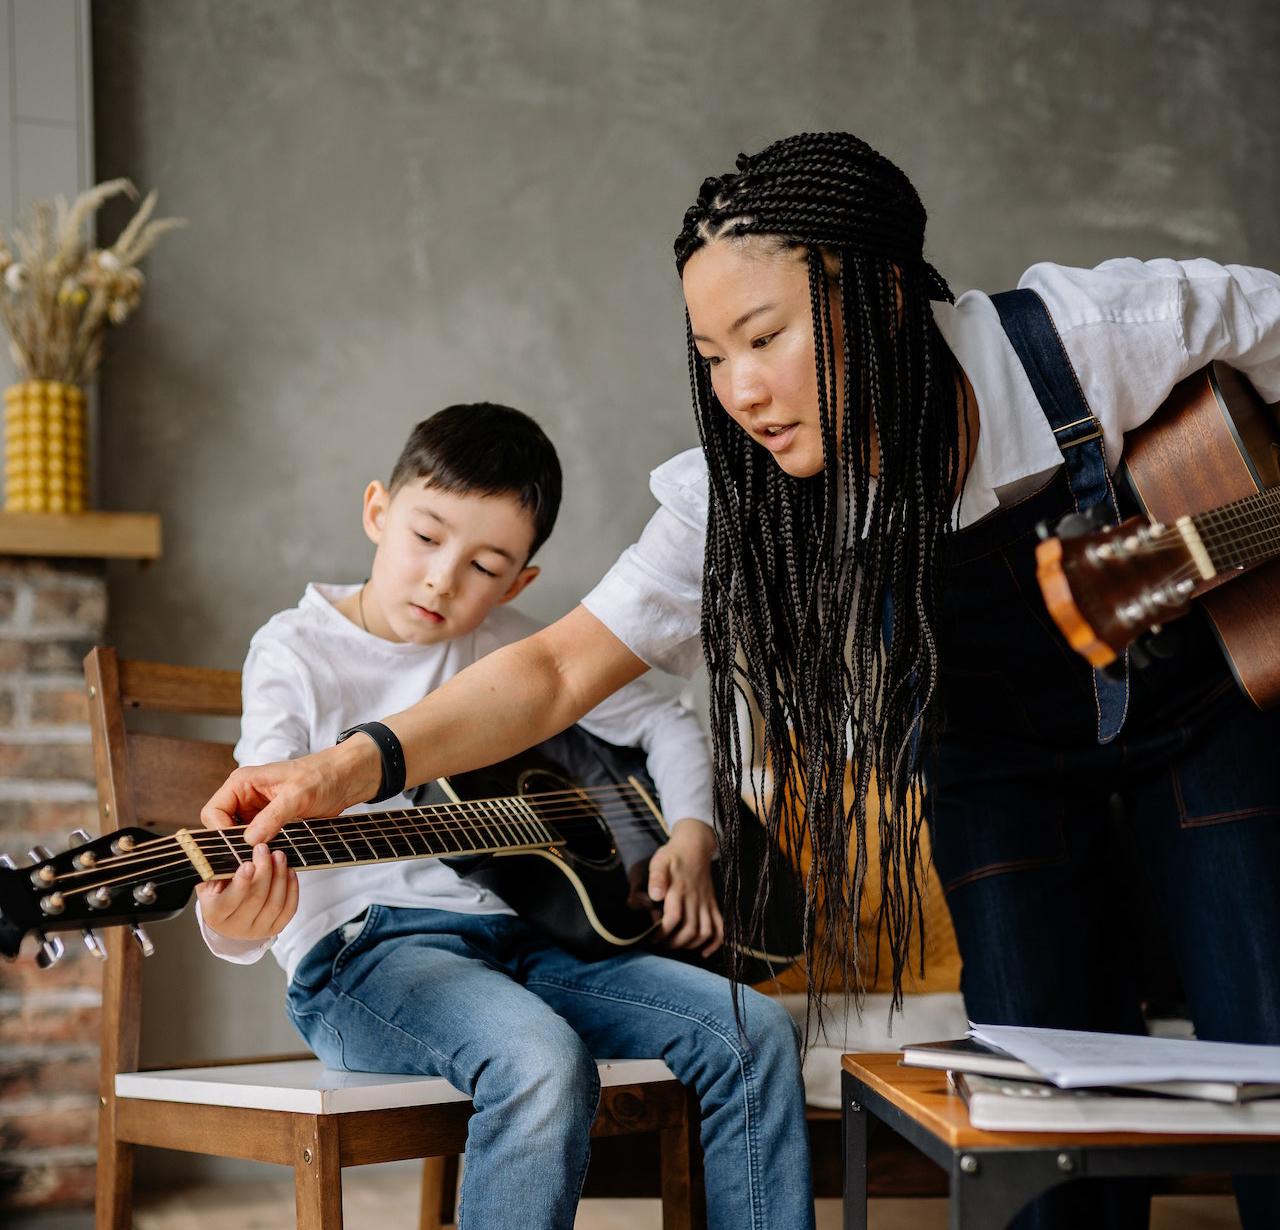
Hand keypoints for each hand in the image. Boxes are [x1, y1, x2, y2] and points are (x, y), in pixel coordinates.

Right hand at [195, 842, 298, 941]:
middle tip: (264, 849)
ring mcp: (257, 930)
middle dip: (264, 871)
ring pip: (274, 904)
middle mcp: (235, 927)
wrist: (228, 917)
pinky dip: (292, 888)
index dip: (241, 883)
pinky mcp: (274, 929)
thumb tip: (230, 846)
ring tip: (279, 856)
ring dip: (280, 877)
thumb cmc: (219, 892)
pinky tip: (289, 871)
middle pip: (256, 899)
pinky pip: (289, 909)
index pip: (229, 901)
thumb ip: (216, 869)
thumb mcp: (209, 880)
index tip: (249, 864)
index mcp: (215, 914)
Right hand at [200, 738, 380, 844]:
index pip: (213, 813)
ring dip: (249, 851)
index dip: (221, 833)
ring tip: (265, 860)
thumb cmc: (323, 776)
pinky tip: (274, 857)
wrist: (347, 779)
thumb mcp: (298, 795)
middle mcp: (245, 797)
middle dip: (234, 845)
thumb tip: (250, 839)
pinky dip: (262, 851)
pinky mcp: (270, 824)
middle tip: (253, 860)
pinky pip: (256, 842)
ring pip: (239, 839)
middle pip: (222, 829)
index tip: (239, 849)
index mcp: (242, 783)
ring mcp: (256, 812)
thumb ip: (273, 816)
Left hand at [647, 818, 723, 955]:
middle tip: (660, 946)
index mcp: (679, 889)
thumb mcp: (660, 861)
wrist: (695, 845)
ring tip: (677, 947)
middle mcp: (695, 898)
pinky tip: (704, 952)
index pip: (673, 918)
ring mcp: (706, 902)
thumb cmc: (673, 855)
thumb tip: (655, 896)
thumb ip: (657, 877)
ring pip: (705, 931)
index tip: (651, 938)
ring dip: (691, 945)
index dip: (661, 933)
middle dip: (674, 944)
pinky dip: (715, 943)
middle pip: (689, 930)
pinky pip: (720, 927)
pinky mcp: (713, 904)